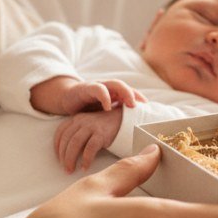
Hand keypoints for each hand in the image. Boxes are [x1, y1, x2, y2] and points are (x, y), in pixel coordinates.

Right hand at [30, 76, 146, 115]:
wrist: (67, 99)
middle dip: (133, 94)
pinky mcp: (86, 88)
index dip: (139, 98)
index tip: (150, 108)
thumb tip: (132, 132)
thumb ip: (115, 119)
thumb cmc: (88, 109)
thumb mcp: (104, 115)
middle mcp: (108, 87)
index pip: (130, 92)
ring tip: (130, 105)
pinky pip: (97, 89)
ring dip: (124, 93)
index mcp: (113, 93)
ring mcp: (98, 85)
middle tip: (141, 105)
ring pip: (115, 84)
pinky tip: (107, 107)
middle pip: (125, 86)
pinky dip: (104, 97)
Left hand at [53, 108, 123, 171]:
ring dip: (70, 159)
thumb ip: (77, 133)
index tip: (58, 158)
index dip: (57, 147)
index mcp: (76, 118)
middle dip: (63, 156)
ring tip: (71, 170)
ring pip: (75, 144)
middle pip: (66, 140)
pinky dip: (86, 159)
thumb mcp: (87, 125)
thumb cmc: (104, 127)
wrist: (123, 119)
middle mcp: (82, 121)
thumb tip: (65, 152)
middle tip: (64, 168)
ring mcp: (91, 126)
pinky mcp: (101, 134)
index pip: (60, 132)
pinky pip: (90, 148)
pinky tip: (85, 167)